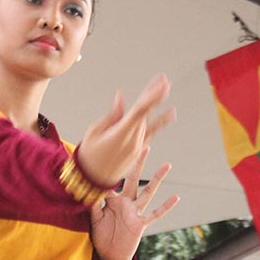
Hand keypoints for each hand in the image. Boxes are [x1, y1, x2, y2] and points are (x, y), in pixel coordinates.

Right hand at [78, 73, 174, 187]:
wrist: (92, 180)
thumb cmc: (89, 156)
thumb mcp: (94, 132)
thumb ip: (112, 115)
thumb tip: (121, 99)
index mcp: (121, 133)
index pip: (141, 110)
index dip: (152, 95)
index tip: (160, 83)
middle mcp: (134, 139)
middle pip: (147, 113)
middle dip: (155, 94)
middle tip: (164, 79)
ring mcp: (137, 146)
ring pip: (149, 121)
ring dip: (157, 105)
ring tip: (165, 90)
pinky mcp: (137, 151)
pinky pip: (152, 133)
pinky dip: (161, 122)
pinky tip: (170, 114)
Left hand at [90, 147, 179, 259]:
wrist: (109, 255)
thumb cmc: (102, 236)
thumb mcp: (95, 219)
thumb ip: (94, 205)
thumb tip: (90, 190)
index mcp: (113, 200)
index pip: (113, 181)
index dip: (112, 169)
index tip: (112, 152)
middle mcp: (126, 202)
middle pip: (134, 179)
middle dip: (138, 164)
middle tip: (144, 146)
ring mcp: (135, 212)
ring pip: (148, 192)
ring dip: (157, 179)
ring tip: (167, 165)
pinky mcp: (141, 224)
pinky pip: (155, 214)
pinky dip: (165, 207)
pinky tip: (176, 197)